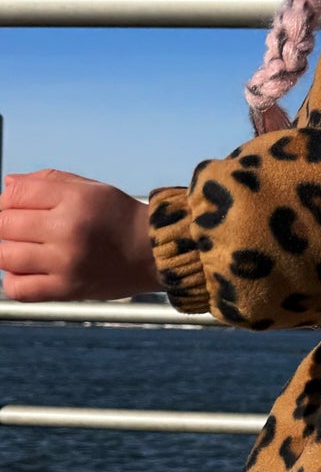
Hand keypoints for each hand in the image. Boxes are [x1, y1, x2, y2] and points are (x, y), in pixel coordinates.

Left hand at [0, 169, 162, 302]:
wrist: (154, 254)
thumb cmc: (121, 220)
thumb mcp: (91, 188)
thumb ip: (47, 181)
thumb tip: (7, 185)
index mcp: (75, 199)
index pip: (14, 194)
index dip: (8, 200)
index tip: (17, 207)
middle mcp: (68, 230)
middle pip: (4, 224)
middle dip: (7, 224)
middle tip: (25, 229)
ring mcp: (66, 262)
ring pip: (5, 255)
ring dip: (8, 251)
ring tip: (27, 249)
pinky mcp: (67, 289)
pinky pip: (18, 288)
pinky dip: (14, 280)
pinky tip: (29, 271)